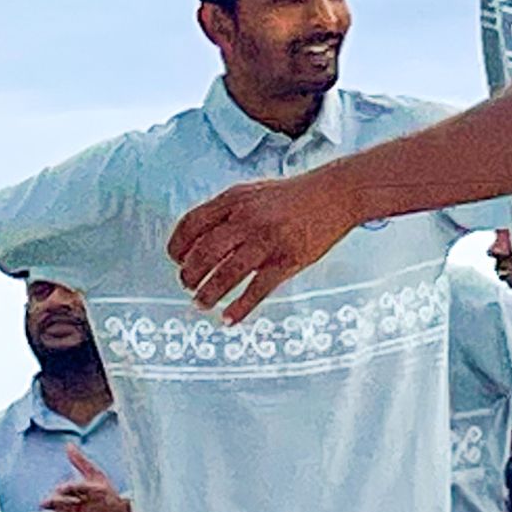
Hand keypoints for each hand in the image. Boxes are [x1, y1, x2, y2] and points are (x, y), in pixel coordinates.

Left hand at [44, 444, 133, 511]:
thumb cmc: (107, 494)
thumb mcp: (97, 475)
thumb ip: (80, 461)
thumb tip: (68, 445)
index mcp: (97, 491)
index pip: (82, 488)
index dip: (70, 488)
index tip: (59, 489)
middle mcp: (94, 507)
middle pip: (73, 506)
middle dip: (56, 505)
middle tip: (43, 503)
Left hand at [168, 173, 358, 324]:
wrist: (335, 194)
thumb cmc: (295, 195)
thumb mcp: (254, 193)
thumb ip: (228, 211)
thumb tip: (200, 238)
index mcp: (234, 200)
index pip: (192, 224)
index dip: (178, 246)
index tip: (176, 259)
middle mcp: (246, 219)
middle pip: (203, 252)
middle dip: (189, 274)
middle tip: (186, 285)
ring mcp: (266, 241)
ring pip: (226, 274)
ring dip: (208, 293)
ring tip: (201, 303)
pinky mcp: (287, 260)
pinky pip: (257, 290)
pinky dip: (240, 308)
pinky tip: (229, 318)